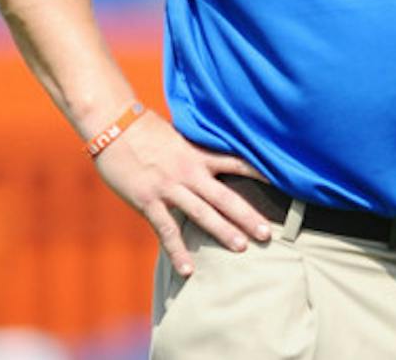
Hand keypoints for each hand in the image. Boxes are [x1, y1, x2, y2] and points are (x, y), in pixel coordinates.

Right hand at [93, 108, 271, 275]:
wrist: (113, 125)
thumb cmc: (144, 129)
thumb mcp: (176, 136)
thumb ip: (194, 151)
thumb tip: (210, 156)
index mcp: (197, 154)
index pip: (235, 162)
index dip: (259, 172)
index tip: (282, 182)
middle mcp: (188, 172)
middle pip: (225, 197)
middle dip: (247, 216)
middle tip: (268, 234)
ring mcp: (168, 187)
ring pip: (202, 214)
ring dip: (223, 232)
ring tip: (242, 248)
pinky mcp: (148, 201)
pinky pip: (167, 230)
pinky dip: (178, 252)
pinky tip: (188, 270)